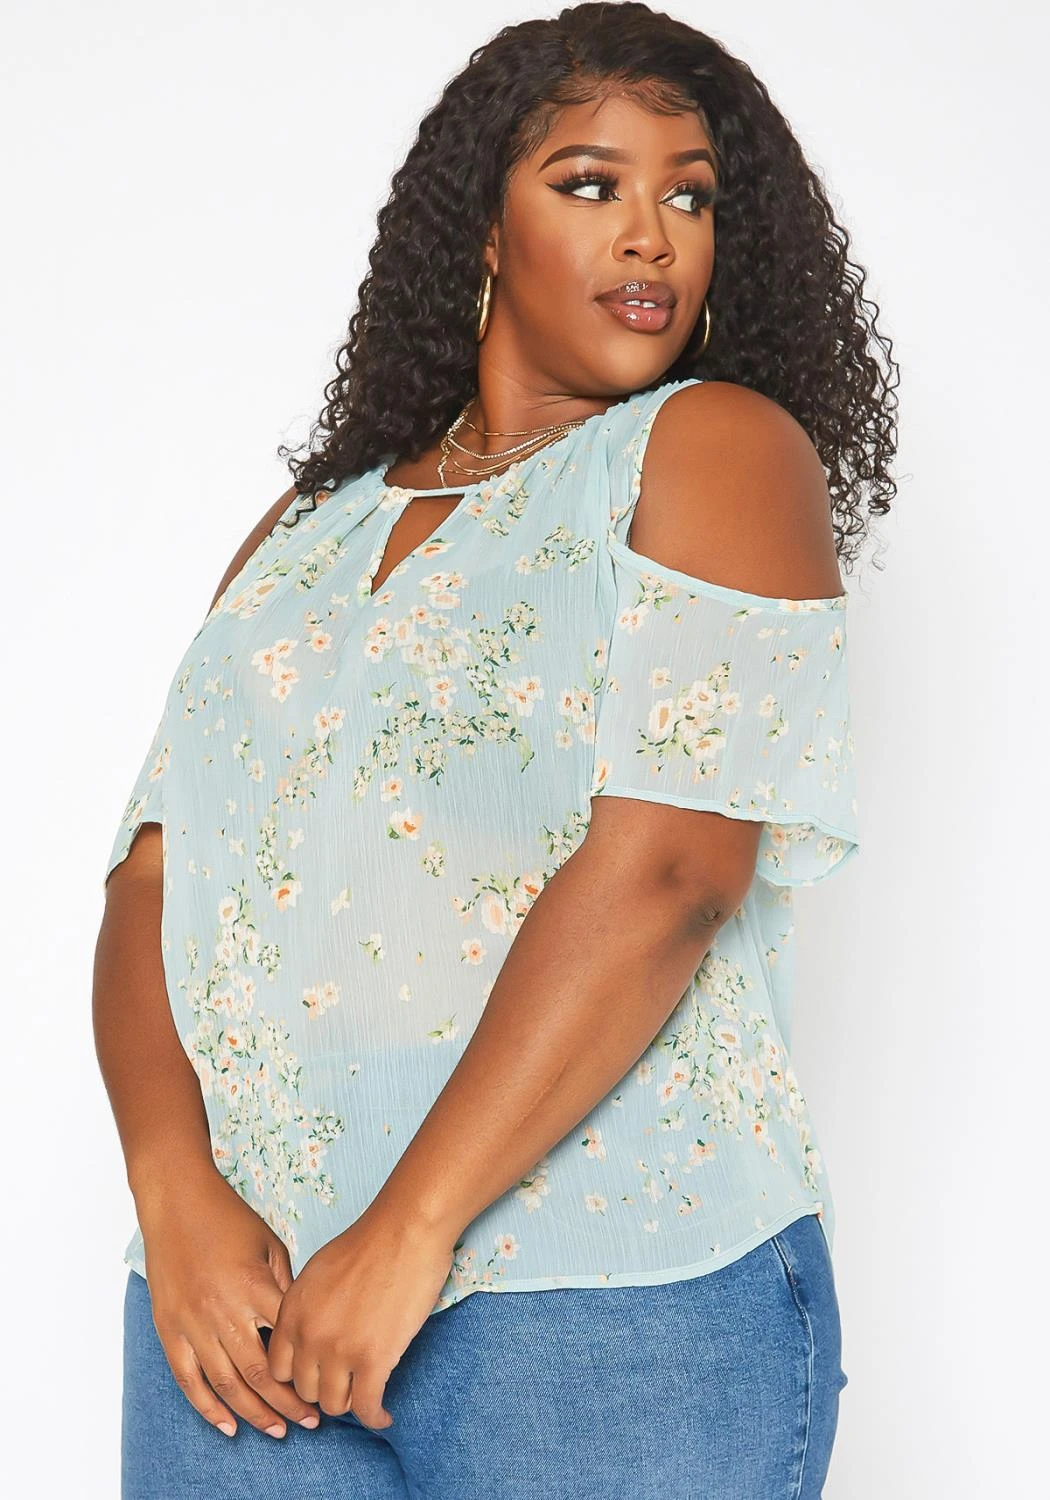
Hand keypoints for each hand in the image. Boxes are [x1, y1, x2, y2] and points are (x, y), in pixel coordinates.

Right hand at [135, 1165, 321, 1440]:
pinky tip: (228, 1426)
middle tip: (312, 1422)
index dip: (309, 1368)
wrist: (176, 1202)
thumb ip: (286, 1286)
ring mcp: (192, 1323)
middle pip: (261, 1373)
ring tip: (278, 1431)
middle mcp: (223, 1311)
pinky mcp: (168, 1329)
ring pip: (227, 1384)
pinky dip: (207, 1407)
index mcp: (254, 1286)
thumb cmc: (229, 1218)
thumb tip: (305, 1326)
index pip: (288, 1341)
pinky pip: (188, 1380)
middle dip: (289, 1403)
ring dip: (254, 1413)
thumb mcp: (270, 1245)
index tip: (328, 1383)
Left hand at [266, 1203, 455, 1427]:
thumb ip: (306, 1307)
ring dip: (351, 1402)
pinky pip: (367, 1408)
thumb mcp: (319, 1271)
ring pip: (334, 1405)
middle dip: (325, 1389)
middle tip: (346, 1383)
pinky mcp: (374, 1360)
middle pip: (305, 1391)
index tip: (317, 1375)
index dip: (298, 1376)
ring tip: (365, 1393)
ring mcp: (340, 1350)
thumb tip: (309, 1334)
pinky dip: (375, 1418)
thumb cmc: (370, 1242)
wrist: (405, 1230)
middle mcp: (309, 1335)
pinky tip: (384, 1415)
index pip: (277, 1369)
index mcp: (293, 1311)